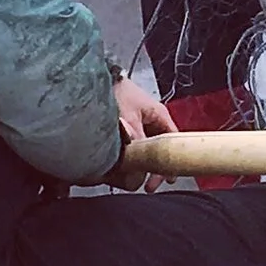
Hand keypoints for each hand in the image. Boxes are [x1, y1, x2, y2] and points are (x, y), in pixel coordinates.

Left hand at [107, 75, 176, 190]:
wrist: (93, 80)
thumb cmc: (116, 91)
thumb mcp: (129, 118)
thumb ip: (136, 142)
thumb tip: (138, 166)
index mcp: (159, 115)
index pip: (172, 143)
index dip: (171, 162)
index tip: (167, 179)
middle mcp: (151, 121)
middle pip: (158, 150)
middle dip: (153, 168)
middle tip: (148, 185)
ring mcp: (138, 124)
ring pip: (144, 151)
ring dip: (139, 164)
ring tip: (131, 178)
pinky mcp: (124, 127)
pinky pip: (131, 147)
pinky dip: (128, 157)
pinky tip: (120, 166)